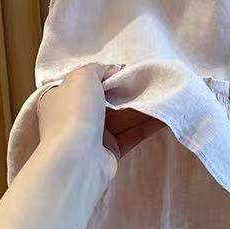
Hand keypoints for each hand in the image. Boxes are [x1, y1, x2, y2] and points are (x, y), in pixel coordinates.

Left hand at [37, 65, 162, 179]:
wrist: (77, 159)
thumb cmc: (75, 111)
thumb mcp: (82, 77)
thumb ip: (99, 69)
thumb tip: (114, 70)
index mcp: (62, 97)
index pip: (87, 82)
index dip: (108, 74)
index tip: (129, 69)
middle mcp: (76, 116)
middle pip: (107, 99)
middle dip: (129, 90)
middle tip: (152, 79)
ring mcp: (93, 135)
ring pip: (123, 116)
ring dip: (143, 105)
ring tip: (166, 93)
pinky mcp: (111, 151)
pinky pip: (132, 133)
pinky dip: (148, 124)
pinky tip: (166, 114)